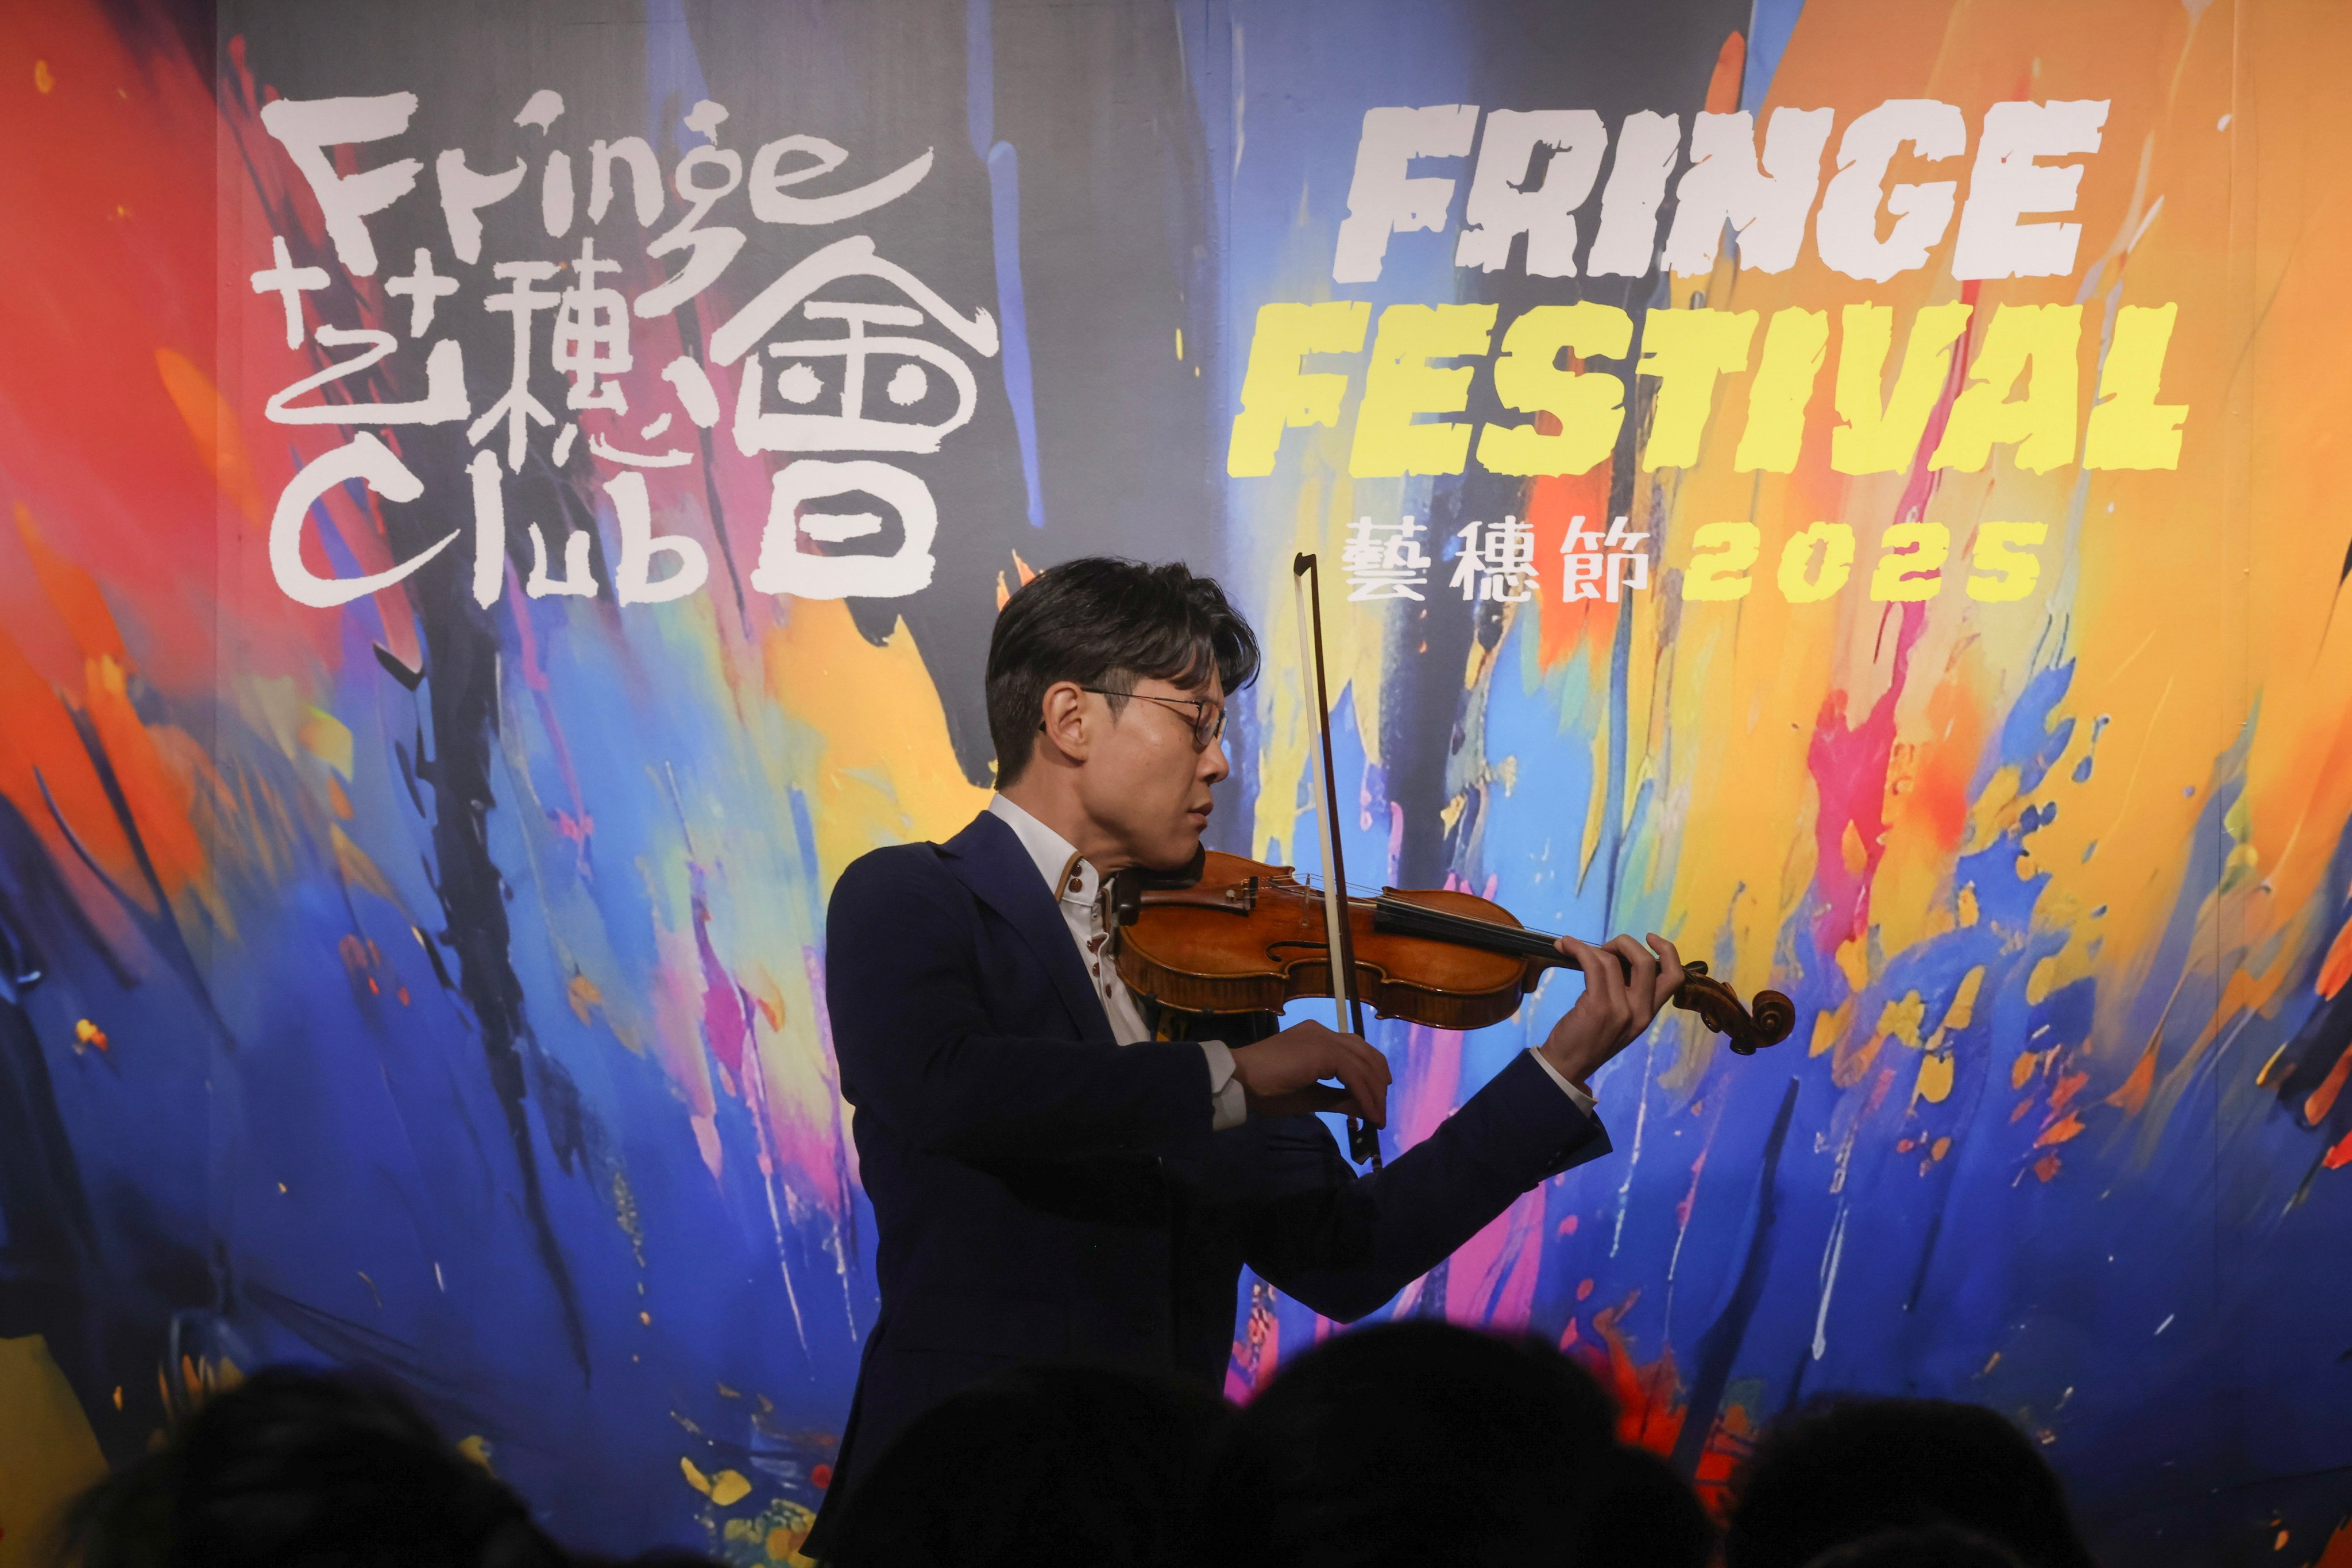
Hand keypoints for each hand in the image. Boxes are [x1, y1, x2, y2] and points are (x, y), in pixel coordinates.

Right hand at [1229, 1020, 1391, 1126]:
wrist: (1241, 1081)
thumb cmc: (1266, 1089)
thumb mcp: (1310, 1096)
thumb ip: (1337, 1098)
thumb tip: (1364, 1107)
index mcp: (1316, 1038)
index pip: (1354, 1050)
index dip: (1370, 1073)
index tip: (1375, 1098)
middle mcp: (1323, 1032)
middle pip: (1366, 1054)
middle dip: (1378, 1083)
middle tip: (1381, 1110)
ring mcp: (1324, 1038)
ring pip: (1364, 1064)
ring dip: (1375, 1093)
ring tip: (1378, 1117)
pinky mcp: (1324, 1051)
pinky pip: (1354, 1075)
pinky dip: (1365, 1095)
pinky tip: (1369, 1114)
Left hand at [1537, 933, 1686, 1092]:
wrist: (1567, 1066)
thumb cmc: (1589, 1038)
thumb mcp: (1620, 1020)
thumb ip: (1627, 993)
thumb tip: (1617, 956)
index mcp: (1649, 1014)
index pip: (1674, 978)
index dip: (1668, 951)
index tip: (1650, 938)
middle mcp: (1641, 1013)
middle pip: (1647, 962)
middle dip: (1625, 943)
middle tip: (1605, 948)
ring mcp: (1621, 1011)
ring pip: (1614, 961)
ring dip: (1591, 947)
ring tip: (1574, 948)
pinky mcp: (1598, 1007)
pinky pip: (1592, 965)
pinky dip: (1578, 949)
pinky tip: (1566, 946)